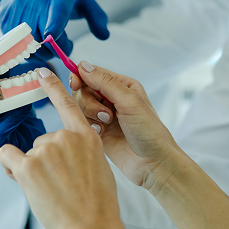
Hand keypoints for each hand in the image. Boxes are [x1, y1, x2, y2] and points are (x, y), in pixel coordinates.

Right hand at [0, 0, 109, 54]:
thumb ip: (96, 16)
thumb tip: (105, 36)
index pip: (56, 12)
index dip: (54, 25)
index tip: (52, 36)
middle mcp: (36, 1)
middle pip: (42, 36)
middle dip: (53, 50)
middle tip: (62, 45)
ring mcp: (17, 10)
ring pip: (27, 44)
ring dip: (40, 52)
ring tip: (48, 43)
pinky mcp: (4, 19)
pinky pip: (15, 44)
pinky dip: (26, 48)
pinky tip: (33, 39)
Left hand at [0, 67, 127, 228]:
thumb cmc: (98, 209)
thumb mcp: (99, 171)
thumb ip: (81, 156)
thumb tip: (64, 160)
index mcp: (87, 137)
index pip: (68, 105)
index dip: (54, 87)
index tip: (42, 72)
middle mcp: (67, 138)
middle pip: (44, 143)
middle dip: (45, 163)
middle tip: (58, 188)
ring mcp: (46, 150)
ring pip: (29, 154)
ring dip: (31, 171)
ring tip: (49, 194)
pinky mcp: (28, 166)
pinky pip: (8, 156)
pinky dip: (8, 166)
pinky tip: (18, 178)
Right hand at [68, 63, 181, 193]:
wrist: (152, 162)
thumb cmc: (149, 130)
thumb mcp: (129, 101)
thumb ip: (105, 83)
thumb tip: (83, 65)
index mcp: (122, 86)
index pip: (93, 73)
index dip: (81, 77)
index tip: (75, 83)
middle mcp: (112, 98)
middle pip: (83, 90)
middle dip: (90, 102)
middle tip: (106, 115)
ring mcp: (104, 115)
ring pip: (80, 107)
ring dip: (91, 115)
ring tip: (108, 124)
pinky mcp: (98, 131)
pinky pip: (82, 122)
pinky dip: (89, 127)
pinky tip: (102, 134)